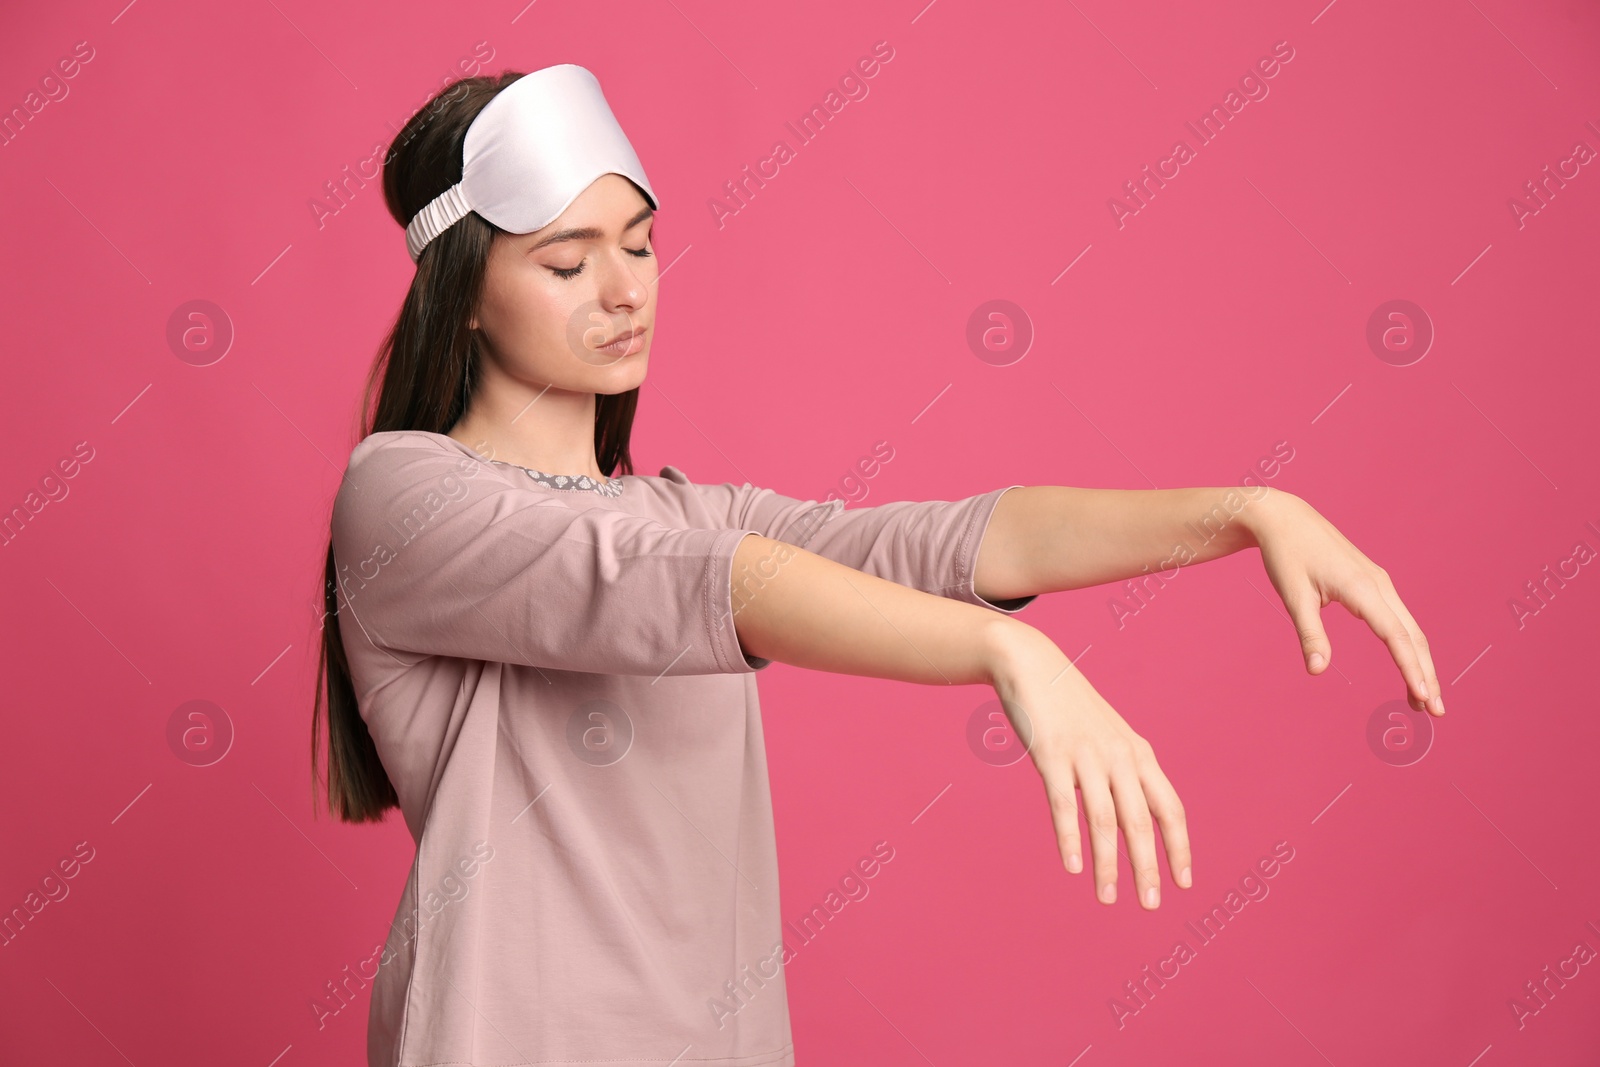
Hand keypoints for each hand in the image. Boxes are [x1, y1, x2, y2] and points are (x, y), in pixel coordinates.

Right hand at [990, 626, 1190, 908]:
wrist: (1031, 663)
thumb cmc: (1068, 706)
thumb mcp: (1105, 736)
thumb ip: (1121, 771)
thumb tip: (1128, 817)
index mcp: (1138, 754)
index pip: (1170, 809)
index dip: (1179, 847)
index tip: (1184, 883)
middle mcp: (1120, 756)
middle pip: (1140, 821)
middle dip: (1147, 867)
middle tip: (1150, 904)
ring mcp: (1087, 755)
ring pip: (1104, 820)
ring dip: (1108, 864)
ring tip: (1109, 898)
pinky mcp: (1053, 755)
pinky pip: (1065, 804)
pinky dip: (1070, 838)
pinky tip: (1073, 866)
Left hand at [1249, 491, 1443, 715]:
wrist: (1285, 519)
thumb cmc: (1286, 556)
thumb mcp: (1293, 596)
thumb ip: (1309, 634)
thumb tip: (1317, 671)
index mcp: (1362, 588)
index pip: (1396, 636)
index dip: (1411, 669)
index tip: (1423, 697)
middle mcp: (1379, 585)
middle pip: (1413, 636)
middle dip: (1426, 674)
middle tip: (1435, 712)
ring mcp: (1380, 583)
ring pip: (1410, 628)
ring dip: (1420, 663)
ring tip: (1423, 698)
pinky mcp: (1374, 584)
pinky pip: (1399, 619)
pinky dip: (1408, 645)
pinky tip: (1408, 665)